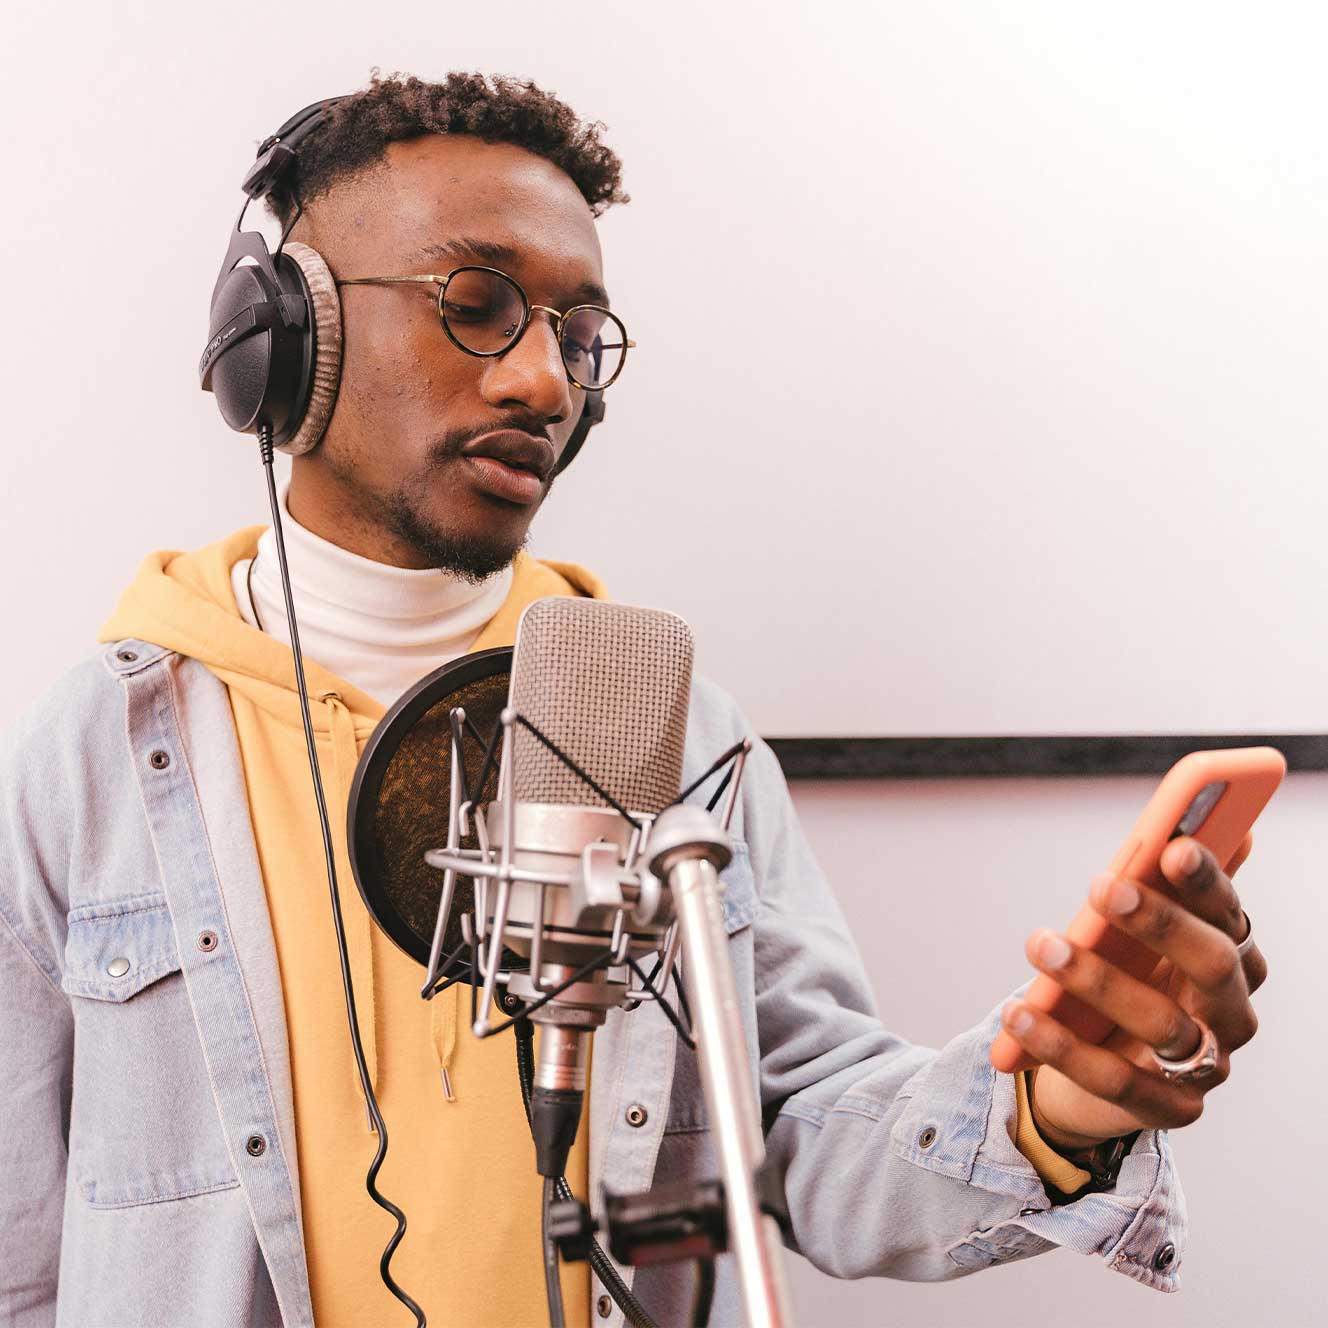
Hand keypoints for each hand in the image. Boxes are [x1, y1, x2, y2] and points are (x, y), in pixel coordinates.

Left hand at [998, 836, 1266, 1151]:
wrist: (1098, 1065)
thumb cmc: (1126, 977)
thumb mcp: (1133, 932)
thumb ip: (1157, 886)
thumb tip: (1182, 829)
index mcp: (1232, 955)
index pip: (1228, 912)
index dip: (1207, 880)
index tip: (1173, 847)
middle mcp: (1231, 1011)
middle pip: (1214, 964)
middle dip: (1160, 922)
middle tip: (1102, 886)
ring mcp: (1206, 1066)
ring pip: (1162, 1023)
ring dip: (1097, 979)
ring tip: (1040, 944)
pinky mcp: (1170, 1109)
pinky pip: (1117, 1080)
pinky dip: (1062, 1046)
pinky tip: (1017, 1014)